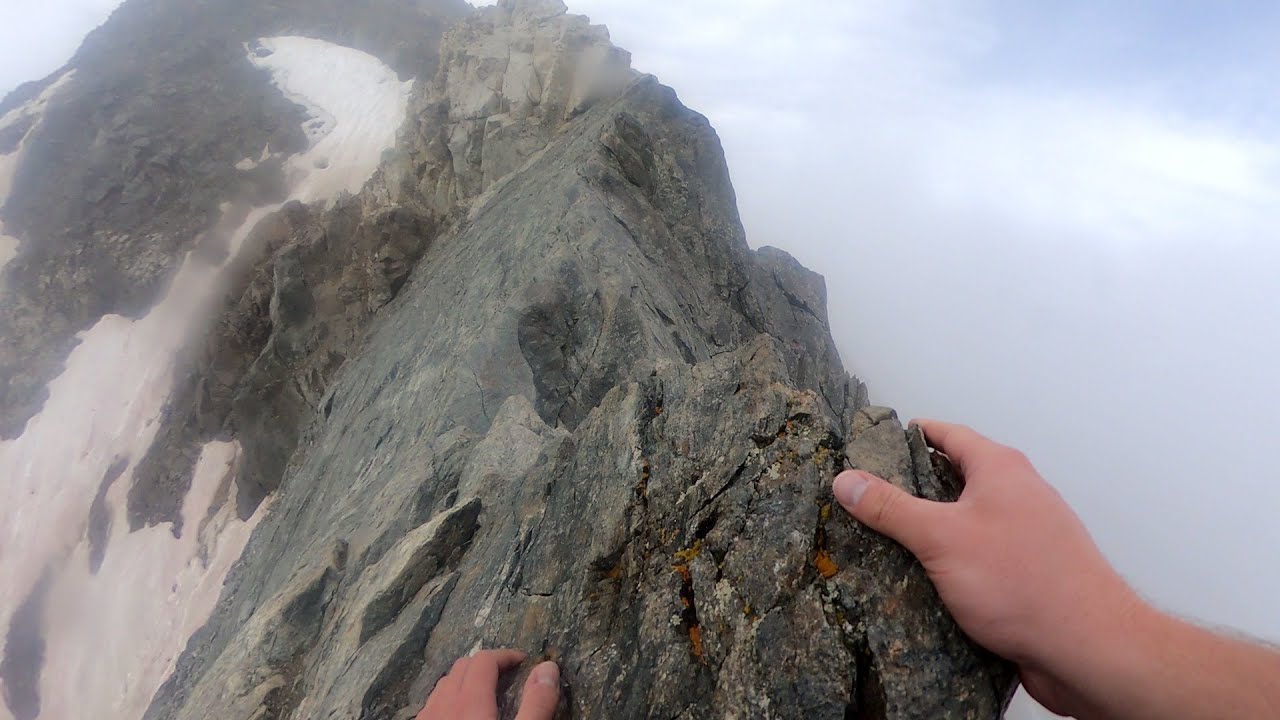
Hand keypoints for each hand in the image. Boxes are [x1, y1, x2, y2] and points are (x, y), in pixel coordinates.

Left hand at [418, 649, 560, 719]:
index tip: (524, 662)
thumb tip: (548, 668)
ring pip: (444, 685)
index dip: (506, 655)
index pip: (485, 659)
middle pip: (462, 667)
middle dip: (486, 665)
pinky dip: (448, 700)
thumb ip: (536, 704)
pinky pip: (431, 705)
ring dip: (465, 681)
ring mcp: (426, 718)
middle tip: (508, 677)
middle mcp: (442, 705)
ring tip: (485, 695)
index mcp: (469, 702)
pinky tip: (459, 716)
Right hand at [832, 419, 1143, 715]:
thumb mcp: (940, 537)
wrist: (1088, 648)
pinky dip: (949, 565)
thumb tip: (846, 480)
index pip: (947, 435)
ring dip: (929, 532)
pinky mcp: (1025, 575)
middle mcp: (1017, 495)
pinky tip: (921, 584)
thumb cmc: (1025, 583)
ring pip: (965, 522)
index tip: (873, 443)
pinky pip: (977, 559)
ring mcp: (1024, 536)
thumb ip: (890, 508)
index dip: (909, 436)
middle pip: (954, 478)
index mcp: (1000, 470)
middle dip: (911, 488)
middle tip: (866, 498)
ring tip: (883, 543)